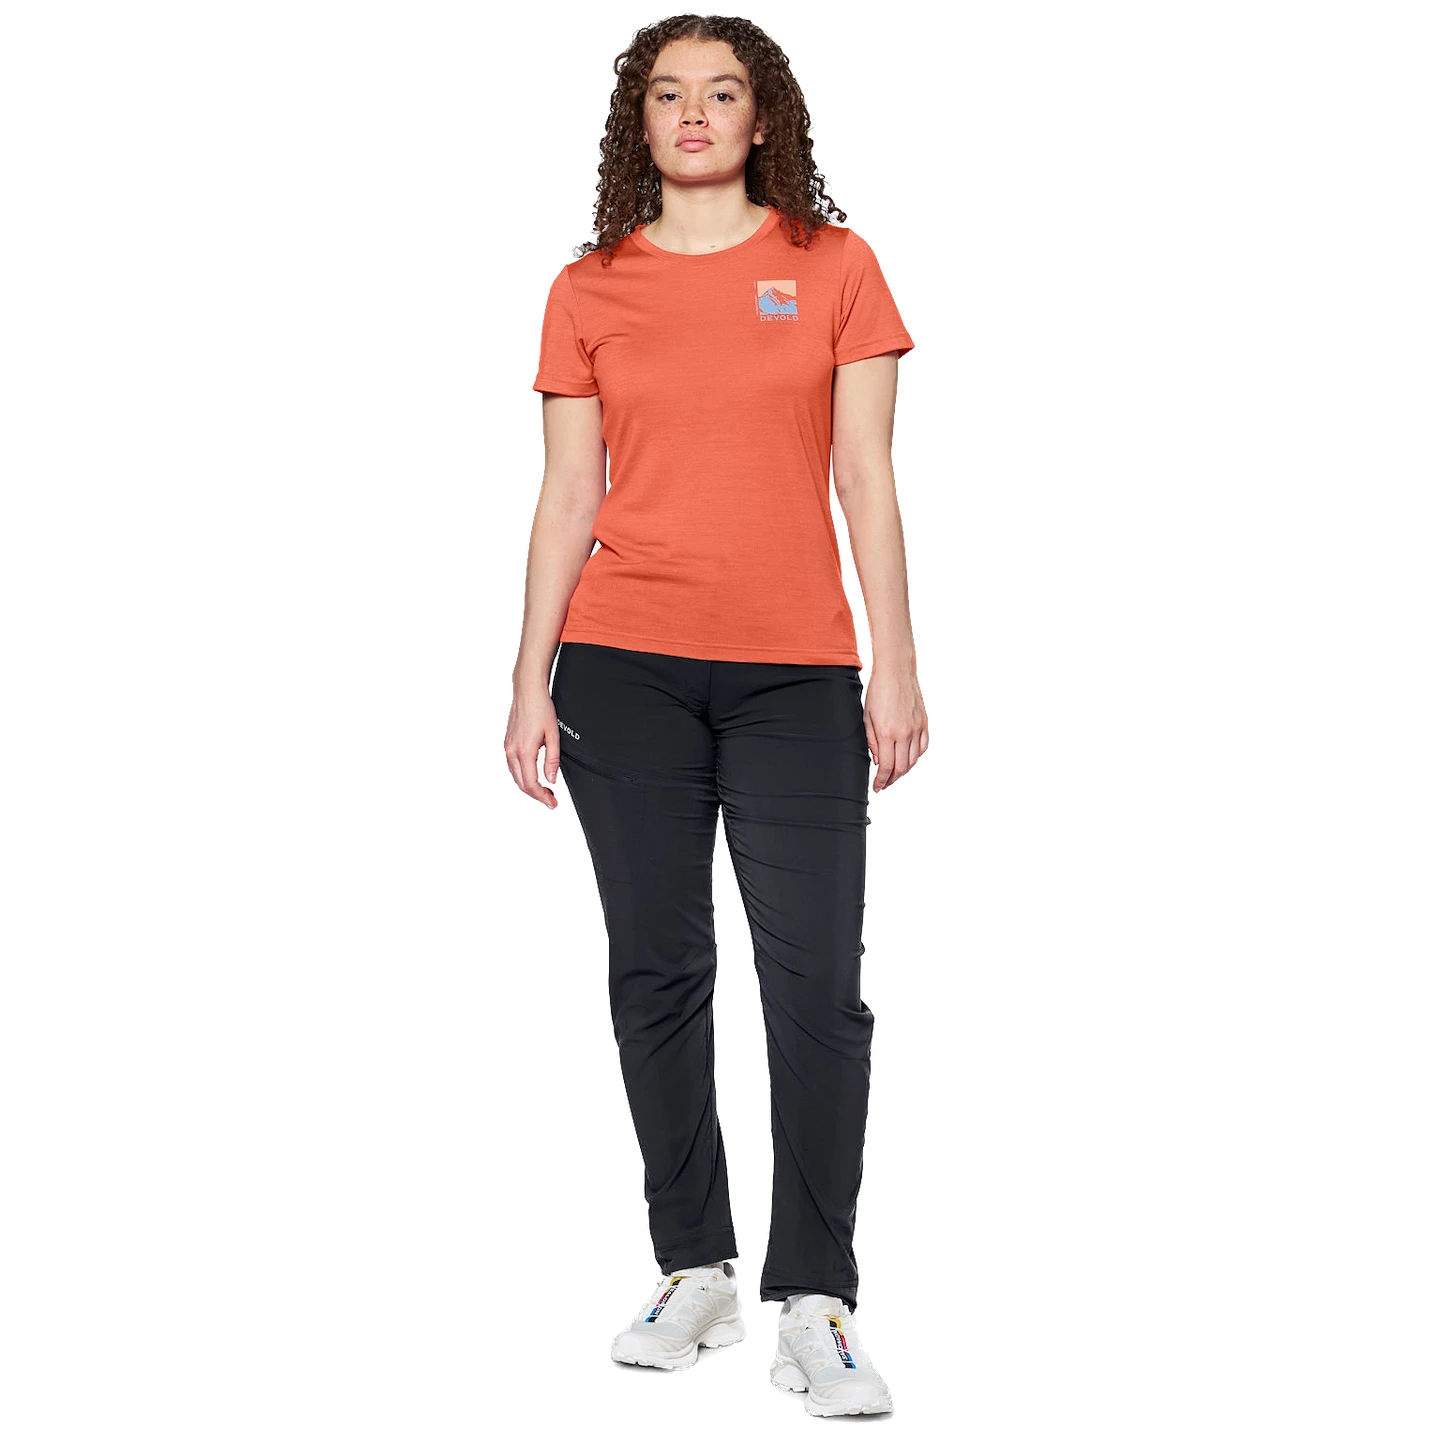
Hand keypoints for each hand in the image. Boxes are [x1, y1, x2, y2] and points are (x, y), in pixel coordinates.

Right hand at [505, 683, 559, 808]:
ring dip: (529, 787)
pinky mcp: (507, 743)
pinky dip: (522, 776)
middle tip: (551, 800)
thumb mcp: (554, 735)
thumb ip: (552, 760)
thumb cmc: (541, 708)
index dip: (542, 797)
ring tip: (545, 791)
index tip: (552, 803)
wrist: (527, 692)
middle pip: (521, 784)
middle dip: (536, 795)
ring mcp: (507, 747)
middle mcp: (512, 751)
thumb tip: (551, 779)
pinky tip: (533, 777)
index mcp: (524, 751)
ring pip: (515, 777)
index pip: (531, 783)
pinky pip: (512, 767)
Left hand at [863, 665, 928, 791]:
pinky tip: (908, 758)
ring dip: (904, 771)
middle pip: (901, 768)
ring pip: (914, 760)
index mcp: (887, 733)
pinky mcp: (924, 722)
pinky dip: (916, 756)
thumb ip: (872, 742)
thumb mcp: (867, 717)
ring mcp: (916, 728)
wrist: (896, 671)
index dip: (881, 781)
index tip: (877, 787)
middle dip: (892, 780)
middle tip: (884, 784)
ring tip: (895, 774)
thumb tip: (878, 761)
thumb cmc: (878, 691)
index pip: (887, 767)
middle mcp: (904, 733)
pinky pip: (923, 747)